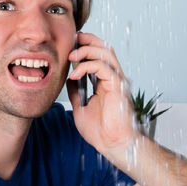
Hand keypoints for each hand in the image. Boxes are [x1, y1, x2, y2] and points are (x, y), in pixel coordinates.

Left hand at [66, 33, 136, 156]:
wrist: (112, 145)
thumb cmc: (100, 131)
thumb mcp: (80, 107)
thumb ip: (76, 91)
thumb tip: (68, 78)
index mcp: (106, 81)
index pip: (98, 55)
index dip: (85, 46)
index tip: (69, 46)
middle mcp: (113, 78)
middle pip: (104, 47)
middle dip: (87, 40)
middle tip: (70, 42)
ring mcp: (117, 81)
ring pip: (105, 52)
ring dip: (86, 50)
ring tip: (71, 56)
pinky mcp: (117, 86)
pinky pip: (102, 67)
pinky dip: (86, 67)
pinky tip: (74, 75)